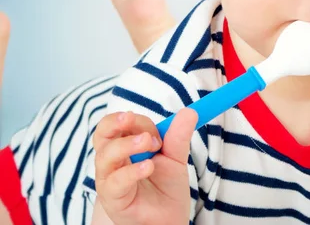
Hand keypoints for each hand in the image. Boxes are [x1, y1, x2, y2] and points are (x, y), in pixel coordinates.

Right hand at [93, 109, 197, 224]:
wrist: (169, 220)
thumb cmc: (166, 188)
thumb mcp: (175, 158)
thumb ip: (178, 137)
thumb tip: (189, 112)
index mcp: (125, 146)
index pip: (120, 124)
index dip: (137, 121)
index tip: (156, 130)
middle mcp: (113, 161)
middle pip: (102, 134)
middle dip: (115, 123)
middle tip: (130, 118)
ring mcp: (110, 180)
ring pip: (105, 156)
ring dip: (126, 145)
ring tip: (151, 144)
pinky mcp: (113, 199)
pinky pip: (114, 182)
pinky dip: (131, 171)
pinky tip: (148, 167)